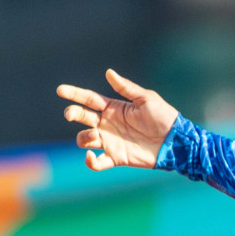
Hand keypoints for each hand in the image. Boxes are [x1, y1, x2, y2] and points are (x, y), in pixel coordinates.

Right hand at [58, 70, 180, 171]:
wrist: (174, 141)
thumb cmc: (163, 117)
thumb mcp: (146, 99)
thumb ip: (126, 88)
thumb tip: (108, 73)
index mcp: (113, 107)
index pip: (88, 99)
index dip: (74, 94)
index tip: (60, 90)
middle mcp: (108, 124)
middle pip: (82, 117)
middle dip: (73, 114)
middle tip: (71, 114)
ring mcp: (110, 141)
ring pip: (84, 139)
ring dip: (84, 137)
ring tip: (96, 135)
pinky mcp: (116, 157)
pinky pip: (97, 162)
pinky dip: (90, 162)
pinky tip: (91, 157)